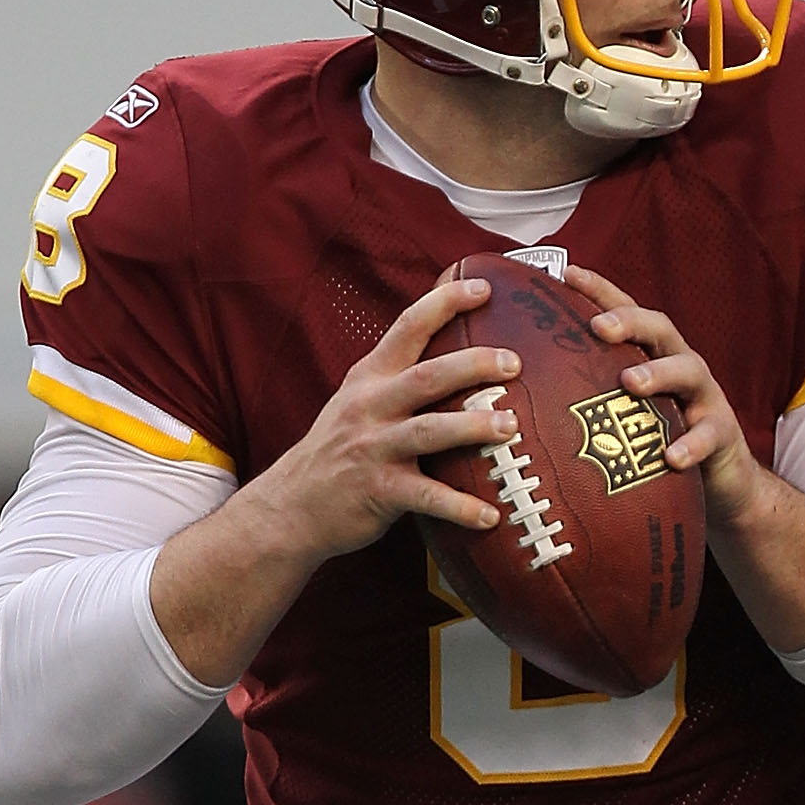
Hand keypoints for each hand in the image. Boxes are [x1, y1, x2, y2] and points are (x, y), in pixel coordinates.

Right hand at [250, 276, 518, 562]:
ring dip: (473, 427)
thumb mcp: (358, 401)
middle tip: (514, 362)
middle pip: (427, 376)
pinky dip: (460, 507)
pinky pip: (427, 497)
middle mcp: (370, 406)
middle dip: (473, 364)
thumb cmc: (339, 452)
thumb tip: (459, 355)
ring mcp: (374, 449)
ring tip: (511, 427)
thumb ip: (398, 378)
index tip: (485, 288)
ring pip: (429, 431)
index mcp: (370, 377)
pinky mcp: (379, 491)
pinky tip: (491, 516)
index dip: (446, 303)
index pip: (408, 326)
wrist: (291, 506)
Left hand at [566, 266, 768, 530]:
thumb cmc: (657, 442)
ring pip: (688, 370)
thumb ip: (587, 398)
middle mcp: (679, 364)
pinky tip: (671, 457)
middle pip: (659, 328)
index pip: (625, 313)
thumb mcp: (623, 415)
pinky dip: (691, 444)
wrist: (718, 481)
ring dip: (659, 373)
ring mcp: (704, 396)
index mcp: (650, 355)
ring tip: (631, 383)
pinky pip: (709, 434)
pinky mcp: (722, 433)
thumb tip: (521, 398)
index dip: (600, 291)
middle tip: (598, 328)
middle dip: (629, 322)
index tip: (567, 273)